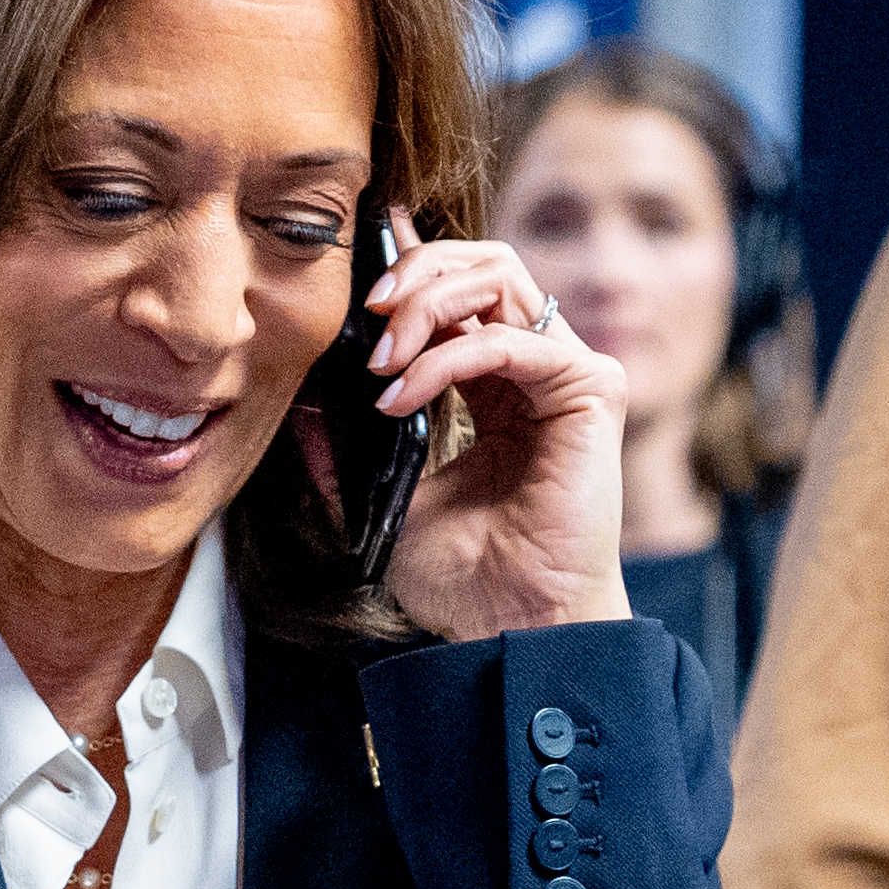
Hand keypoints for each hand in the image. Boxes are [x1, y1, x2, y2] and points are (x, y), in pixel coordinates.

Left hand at [339, 230, 632, 637]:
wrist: (509, 624)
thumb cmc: (465, 575)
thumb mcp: (389, 495)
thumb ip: (351, 448)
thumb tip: (298, 407)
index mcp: (496, 382)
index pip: (459, 290)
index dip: (410, 265)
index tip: (355, 275)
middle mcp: (536, 366)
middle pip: (483, 264)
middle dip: (415, 273)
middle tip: (366, 311)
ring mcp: (566, 373)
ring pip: (499, 280)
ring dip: (426, 306)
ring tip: (381, 360)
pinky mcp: (590, 389)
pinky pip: (508, 342)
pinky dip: (445, 360)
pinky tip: (401, 397)